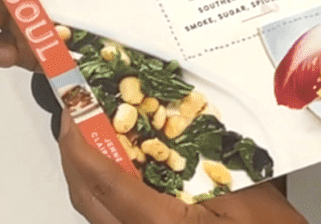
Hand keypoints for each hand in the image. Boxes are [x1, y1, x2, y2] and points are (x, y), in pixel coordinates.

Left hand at [59, 114, 307, 223]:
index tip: (75, 108)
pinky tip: (125, 160)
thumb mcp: (244, 190)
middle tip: (79, 111)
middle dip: (75, 152)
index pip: (103, 182)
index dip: (81, 142)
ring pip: (97, 209)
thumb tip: (175, 118)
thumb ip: (205, 158)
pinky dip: (111, 184)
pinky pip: (117, 216)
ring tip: (98, 127)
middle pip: (87, 199)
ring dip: (91, 168)